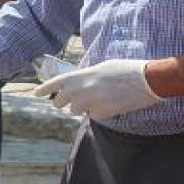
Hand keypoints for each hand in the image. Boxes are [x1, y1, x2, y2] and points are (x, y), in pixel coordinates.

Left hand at [33, 59, 163, 119]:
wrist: (148, 79)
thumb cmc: (126, 70)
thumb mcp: (102, 67)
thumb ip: (87, 76)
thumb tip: (78, 84)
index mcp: (82, 75)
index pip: (56, 83)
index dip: (45, 89)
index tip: (36, 94)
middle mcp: (83, 88)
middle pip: (62, 102)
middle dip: (65, 103)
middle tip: (74, 101)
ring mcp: (92, 101)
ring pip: (76, 111)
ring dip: (84, 108)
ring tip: (100, 98)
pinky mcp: (102, 113)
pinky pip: (93, 116)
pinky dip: (100, 113)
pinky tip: (112, 104)